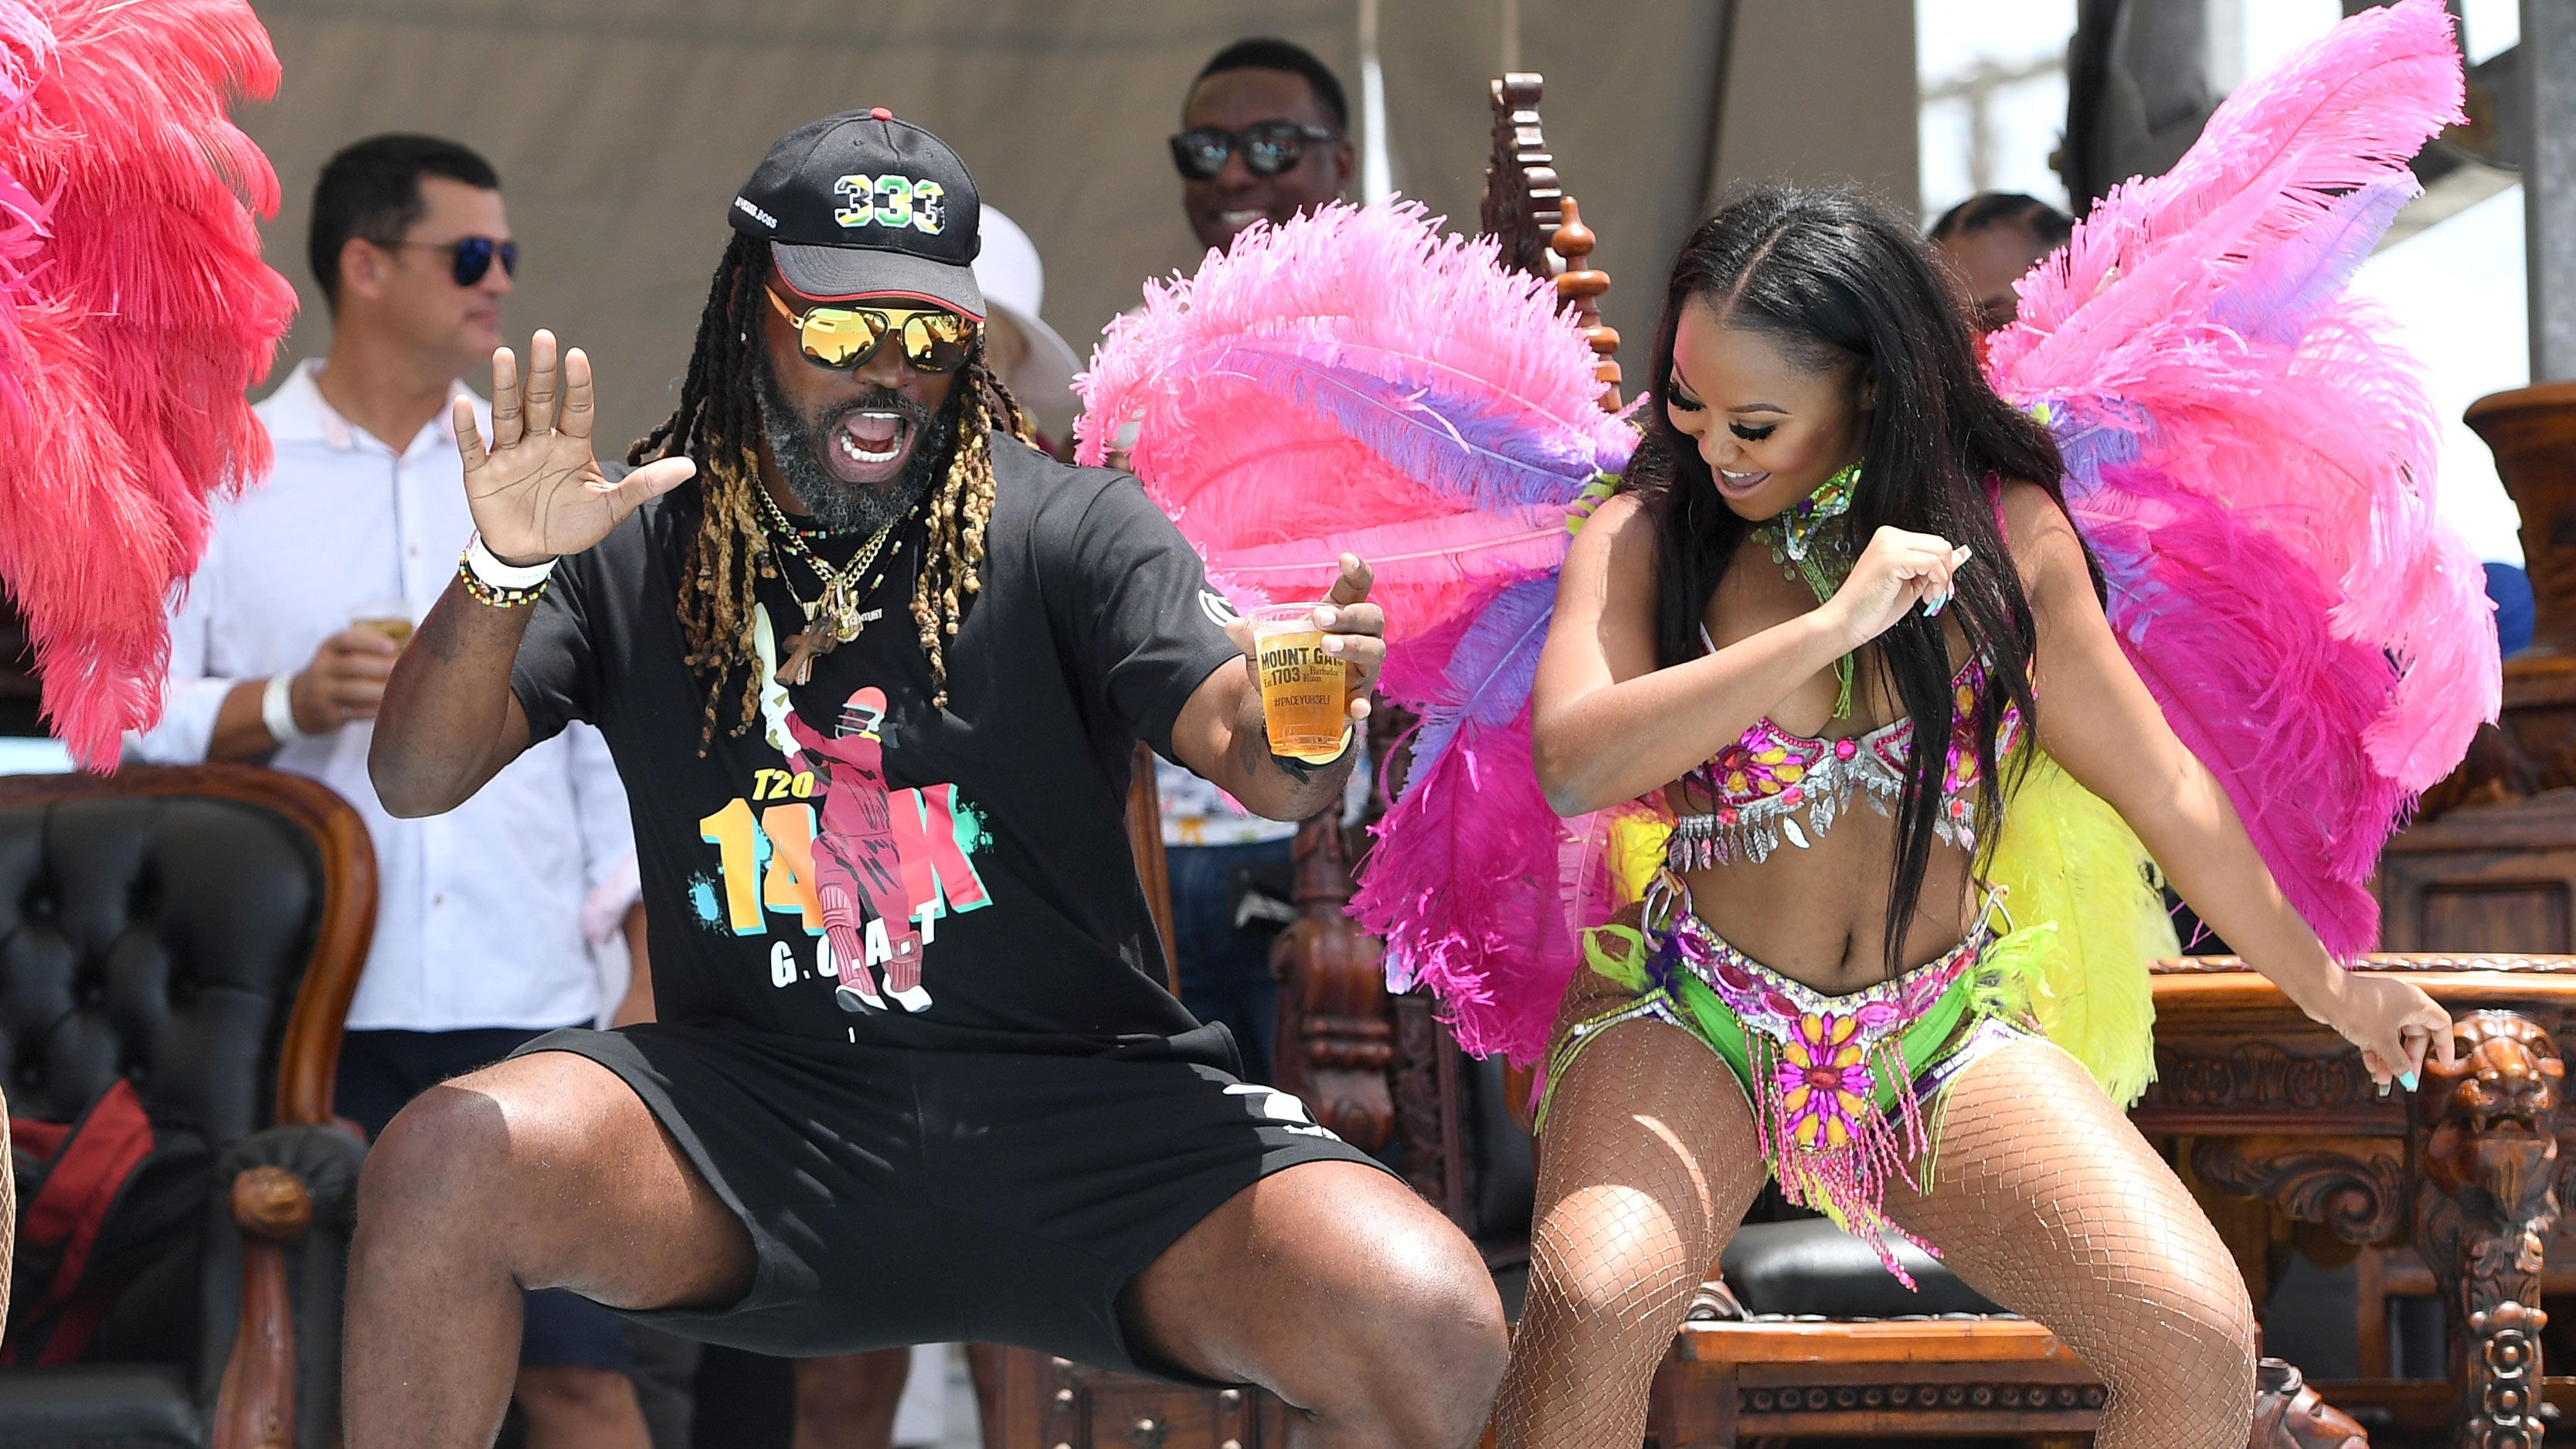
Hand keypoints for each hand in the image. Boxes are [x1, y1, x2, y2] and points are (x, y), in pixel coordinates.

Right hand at [290, 627, 399, 729]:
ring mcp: (323, 693)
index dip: (370, 642)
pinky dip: (377, 708)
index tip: (393, 646)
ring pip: (355, 690)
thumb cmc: (333, 674)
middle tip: (402, 668)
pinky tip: (392, 705)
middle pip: (352, 665)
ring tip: (401, 688)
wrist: (298, 704)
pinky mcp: (329, 714)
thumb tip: (408, 646)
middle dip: (381, 666)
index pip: (346, 640)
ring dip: (381, 689)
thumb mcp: (337, 655)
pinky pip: (357, 712)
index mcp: (327, 650)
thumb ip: (364, 648)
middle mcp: (322, 669)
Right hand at [453, 330, 696, 565]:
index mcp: (571, 445)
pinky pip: (472, 446)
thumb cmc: (572, 525)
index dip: (578, 384)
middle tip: (544, 336)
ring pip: (507, 414)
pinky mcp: (482, 472)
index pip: (577, 408)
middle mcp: (539, 441)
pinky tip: (462, 403)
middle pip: (540, 400)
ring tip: (504, 354)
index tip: (577, 355)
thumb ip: (644, 485)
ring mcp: (509, 453)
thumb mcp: (611, 507)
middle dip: (542, 371)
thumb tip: (691, 467)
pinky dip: (465, 427)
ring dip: (504, 387)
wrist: (532, 551)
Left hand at [1224, 553, 1386, 726]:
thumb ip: (1250, 635)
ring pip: (1374, 649)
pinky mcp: (1357, 697)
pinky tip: (1356, 707)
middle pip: (1371, 616)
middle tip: (1319, 618)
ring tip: (1325, 646)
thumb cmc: (1286, 663)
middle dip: (1348, 614)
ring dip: (1352, 645)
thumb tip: (1231, 626)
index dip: (1357, 571)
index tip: (1345, 559)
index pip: (1356, 588)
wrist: (1288, 704)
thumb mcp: (1264, 646)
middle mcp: (1360, 636)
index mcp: (1339, 614)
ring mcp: (1363, 667)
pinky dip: (1362, 702)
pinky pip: (1366, 699)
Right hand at [1820, 526, 1971, 648]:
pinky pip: (1932, 563)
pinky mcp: (1890, 558)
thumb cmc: (1872, 609)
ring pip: (1940, 551)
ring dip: (1943, 578)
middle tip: (1934, 596)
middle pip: (1941, 544)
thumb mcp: (1912, 585)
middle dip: (1946, 572)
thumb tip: (1963, 554)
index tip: (1936, 591)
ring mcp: (1889, 545)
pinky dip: (1937, 582)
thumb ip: (1934, 568)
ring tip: (1928, 598)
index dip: (1943, 568)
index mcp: (1891, 539)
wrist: (1845, 624)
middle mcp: (1889, 535)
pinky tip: (1925, 598)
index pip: (1934, 544)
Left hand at [2313, 972, 2455, 1089]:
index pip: (2440, 1024)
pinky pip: (2376, 1033)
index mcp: (2416, 1003)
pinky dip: (2375, 1049)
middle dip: (2409, 1059)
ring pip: (2393, 1037)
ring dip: (2389, 1059)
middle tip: (2406, 1081)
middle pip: (2416, 1035)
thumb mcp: (2383, 1042)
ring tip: (2383, 1081)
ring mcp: (2382, 1006)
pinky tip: (2371, 1068)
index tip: (2443, 1064)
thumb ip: (2398, 1062)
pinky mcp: (2364, 1010)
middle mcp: (2402, 1002)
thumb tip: (2408, 1079)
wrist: (2323, 992)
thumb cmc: (2359, 1011)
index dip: (2445, 1045)